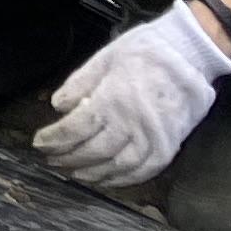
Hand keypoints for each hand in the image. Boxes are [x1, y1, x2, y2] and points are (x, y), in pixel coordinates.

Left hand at [32, 3, 230, 187]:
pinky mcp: (170, 145)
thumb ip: (80, 84)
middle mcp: (132, 125)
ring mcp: (154, 139)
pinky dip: (125, 179)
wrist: (191, 55)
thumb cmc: (144, 51)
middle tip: (52, 161)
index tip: (39, 143)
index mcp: (112, 100)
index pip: (75, 128)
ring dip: (94, 173)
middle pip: (94, 150)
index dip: (55, 138)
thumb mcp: (105, 58)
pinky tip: (109, 179)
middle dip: (69, 158)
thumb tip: (58, 106)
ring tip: (75, 173)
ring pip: (118, 166)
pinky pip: (145, 170)